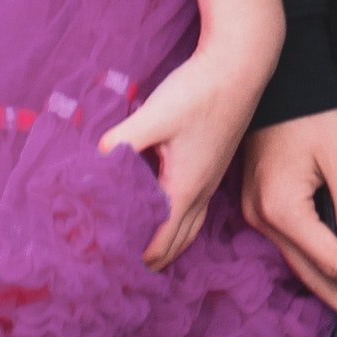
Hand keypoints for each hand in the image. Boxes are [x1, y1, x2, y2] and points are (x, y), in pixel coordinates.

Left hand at [96, 40, 268, 265]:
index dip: (144, 255)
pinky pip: (198, 205)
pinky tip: (171, 207)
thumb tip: (96, 161)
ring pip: (193, 222)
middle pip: (180, 237)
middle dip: (159, 256)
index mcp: (185, 187)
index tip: (124, 267)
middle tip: (137, 270)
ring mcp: (212, 176)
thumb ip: (122, 141)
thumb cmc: (199, 92)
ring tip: (156, 251)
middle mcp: (202, 189)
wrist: (240, 66)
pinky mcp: (215, 161)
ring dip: (174, 240)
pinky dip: (183, 219)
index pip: (163, 237)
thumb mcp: (154, 117)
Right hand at [244, 111, 336, 334]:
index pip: (332, 260)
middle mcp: (262, 218)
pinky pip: (289, 247)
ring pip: (297, 264)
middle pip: (310, 273)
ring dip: (330, 289)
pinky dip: (314, 266)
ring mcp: (254, 213)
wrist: (271, 81)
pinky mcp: (256, 205)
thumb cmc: (310, 112)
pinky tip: (331, 279)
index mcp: (283, 209)